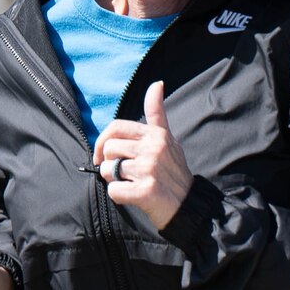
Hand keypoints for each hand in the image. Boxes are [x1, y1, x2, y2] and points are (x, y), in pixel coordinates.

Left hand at [93, 81, 193, 231]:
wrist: (189, 206)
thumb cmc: (173, 173)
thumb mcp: (168, 139)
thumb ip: (157, 114)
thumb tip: (157, 83)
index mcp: (156, 135)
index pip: (116, 128)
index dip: (102, 141)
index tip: (101, 155)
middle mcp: (154, 149)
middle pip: (109, 149)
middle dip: (110, 164)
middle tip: (126, 174)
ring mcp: (150, 169)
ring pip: (108, 170)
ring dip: (115, 181)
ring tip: (133, 184)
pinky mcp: (146, 191)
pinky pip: (114, 191)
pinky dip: (119, 197)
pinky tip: (134, 197)